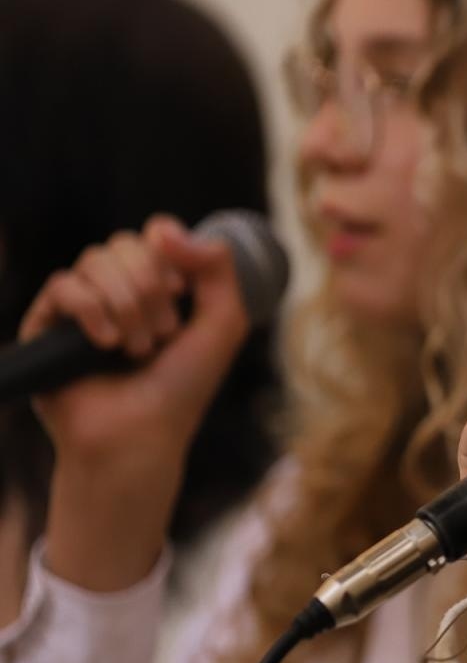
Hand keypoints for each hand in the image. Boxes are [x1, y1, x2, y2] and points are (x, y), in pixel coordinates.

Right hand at [22, 214, 250, 589]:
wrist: (141, 436)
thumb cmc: (183, 386)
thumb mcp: (223, 323)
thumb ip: (217, 267)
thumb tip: (163, 226)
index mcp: (158, 286)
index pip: (155, 237)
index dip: (168, 256)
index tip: (181, 292)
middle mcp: (118, 290)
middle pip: (125, 243)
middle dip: (150, 286)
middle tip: (164, 334)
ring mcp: (81, 306)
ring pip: (94, 259)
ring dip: (126, 303)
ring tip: (137, 349)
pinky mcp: (46, 325)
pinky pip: (63, 285)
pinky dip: (91, 309)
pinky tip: (106, 344)